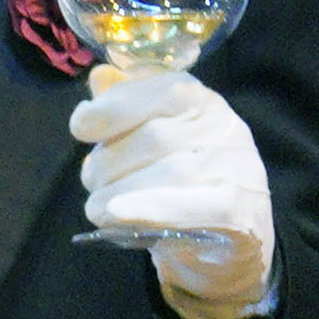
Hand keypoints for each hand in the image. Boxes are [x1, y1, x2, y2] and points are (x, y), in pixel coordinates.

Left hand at [74, 66, 274, 318]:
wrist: (226, 242)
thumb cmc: (176, 181)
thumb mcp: (152, 137)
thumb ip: (125, 105)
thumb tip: (100, 76)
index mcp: (200, 101)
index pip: (158, 90)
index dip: (112, 109)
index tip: (82, 127)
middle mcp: (222, 127)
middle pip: (152, 139)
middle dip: (106, 165)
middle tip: (95, 185)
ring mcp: (234, 168)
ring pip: (164, 174)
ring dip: (116, 195)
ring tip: (101, 209)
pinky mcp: (236, 211)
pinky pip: (189, 206)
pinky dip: (149, 209)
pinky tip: (117, 214)